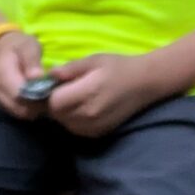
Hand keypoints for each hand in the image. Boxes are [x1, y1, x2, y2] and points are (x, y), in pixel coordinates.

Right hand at [0, 29, 44, 118]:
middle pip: (20, 108)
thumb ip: (32, 60)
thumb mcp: (28, 46)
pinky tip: (37, 98)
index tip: (51, 91)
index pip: (19, 95)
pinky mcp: (2, 105)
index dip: (37, 97)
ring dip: (34, 108)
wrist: (1, 50)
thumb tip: (37, 77)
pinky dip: (29, 109)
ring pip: (20, 113)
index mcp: (2, 75)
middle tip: (51, 95)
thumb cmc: (18, 47)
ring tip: (44, 96)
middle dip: (38, 105)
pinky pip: (18, 113)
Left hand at [46, 52, 160, 137]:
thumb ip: (70, 69)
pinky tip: (84, 107)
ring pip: (64, 123)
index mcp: (88, 93)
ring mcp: (93, 127)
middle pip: (56, 114)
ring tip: (77, 97)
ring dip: (64, 112)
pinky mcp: (96, 134)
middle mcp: (89, 114)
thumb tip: (49, 75)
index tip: (56, 85)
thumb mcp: (94, 60)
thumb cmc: (118, 67)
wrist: (145, 84)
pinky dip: (73, 119)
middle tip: (66, 90)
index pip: (54, 102)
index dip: (50, 93)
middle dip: (56, 103)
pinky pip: (74, 128)